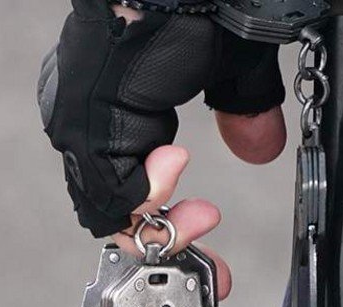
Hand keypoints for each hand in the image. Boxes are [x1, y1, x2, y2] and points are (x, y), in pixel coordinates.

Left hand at [38, 3, 287, 298]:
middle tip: (208, 246)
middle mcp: (90, 116)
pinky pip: (108, 190)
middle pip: (113, 203)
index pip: (127, 182)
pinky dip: (146, 197)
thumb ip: (241, 112)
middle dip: (164, 237)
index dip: (166, 219)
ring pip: (107, 205)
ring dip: (161, 224)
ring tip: (202, 217)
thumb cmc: (199, 2)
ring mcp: (82, 122)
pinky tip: (176, 168)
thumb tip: (260, 145)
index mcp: (117, 103)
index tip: (206, 232)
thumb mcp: (229, 69)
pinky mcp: (84, 124)